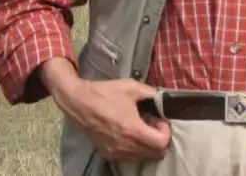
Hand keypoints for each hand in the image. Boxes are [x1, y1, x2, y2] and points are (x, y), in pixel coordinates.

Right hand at [40, 58, 170, 162]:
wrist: (80, 103)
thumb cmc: (105, 94)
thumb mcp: (131, 87)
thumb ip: (152, 94)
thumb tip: (164, 100)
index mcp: (133, 129)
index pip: (162, 142)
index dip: (165, 131)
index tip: (159, 120)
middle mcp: (126, 145)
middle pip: (156, 154)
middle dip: (160, 140)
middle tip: (152, 124)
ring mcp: (117, 152)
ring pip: (145, 158)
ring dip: (149, 146)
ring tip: (141, 128)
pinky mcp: (109, 154)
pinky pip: (131, 158)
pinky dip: (137, 149)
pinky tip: (130, 134)